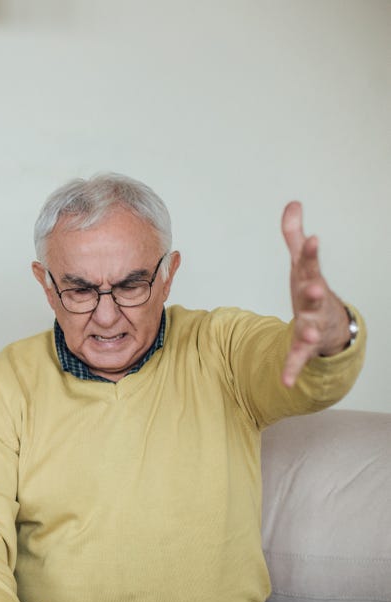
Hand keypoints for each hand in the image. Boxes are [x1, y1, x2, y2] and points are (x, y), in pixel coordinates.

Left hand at [281, 201, 350, 386]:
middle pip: (313, 295)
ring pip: (309, 328)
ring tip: (310, 335)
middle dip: (314, 291)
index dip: (310, 252)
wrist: (330, 325)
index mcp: (309, 280)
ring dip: (309, 331)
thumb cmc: (311, 289)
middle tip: (314, 286)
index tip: (313, 239)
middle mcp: (313, 303)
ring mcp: (311, 325)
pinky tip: (286, 382)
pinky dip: (292, 369)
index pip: (309, 263)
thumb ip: (294, 235)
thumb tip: (293, 204)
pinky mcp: (304, 346)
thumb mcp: (301, 262)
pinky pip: (297, 358)